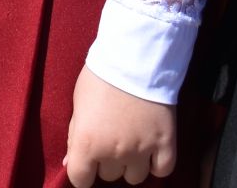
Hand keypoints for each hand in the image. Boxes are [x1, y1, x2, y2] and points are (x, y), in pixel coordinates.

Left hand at [63, 67, 178, 186]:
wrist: (134, 60)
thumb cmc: (99, 78)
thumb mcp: (78, 105)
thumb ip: (75, 136)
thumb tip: (70, 160)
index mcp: (87, 143)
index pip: (80, 179)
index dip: (81, 173)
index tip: (85, 164)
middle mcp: (114, 152)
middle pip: (109, 176)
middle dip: (106, 161)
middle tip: (108, 140)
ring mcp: (142, 150)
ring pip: (135, 177)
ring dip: (130, 164)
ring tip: (129, 143)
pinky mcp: (166, 144)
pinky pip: (162, 171)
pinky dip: (156, 165)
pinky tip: (150, 151)